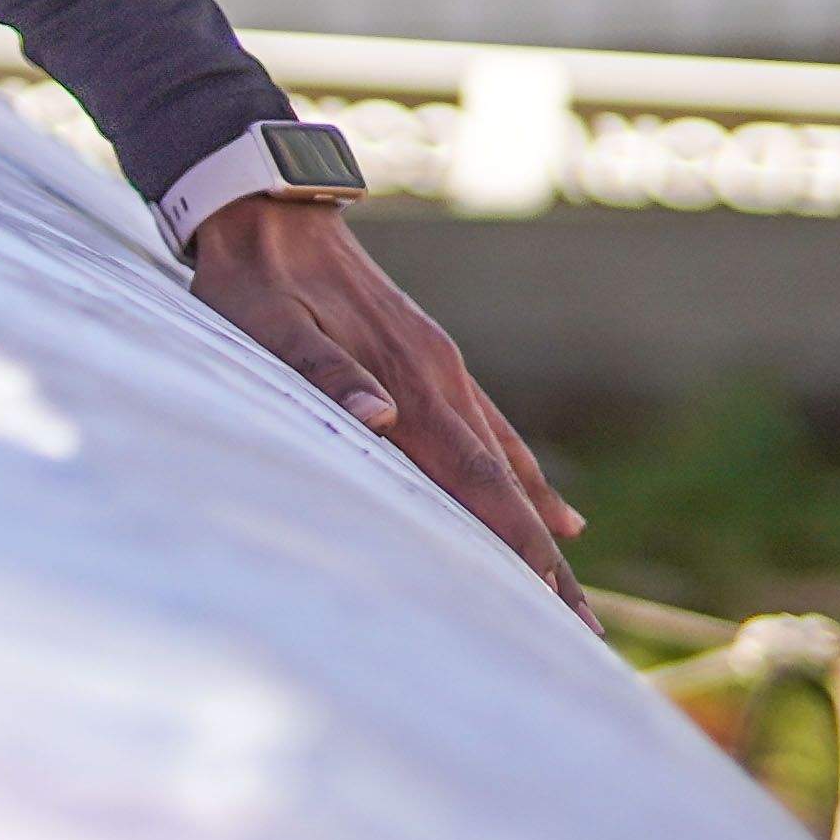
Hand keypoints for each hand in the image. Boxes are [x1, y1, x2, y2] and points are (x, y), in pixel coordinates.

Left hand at [186, 196, 584, 604]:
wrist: (269, 205)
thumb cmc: (254, 276)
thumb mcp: (265, 323)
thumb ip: (319, 370)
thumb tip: (378, 417)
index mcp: (406, 385)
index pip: (474, 483)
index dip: (513, 544)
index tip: (551, 604)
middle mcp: (438, 382)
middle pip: (503, 489)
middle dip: (543, 563)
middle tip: (585, 634)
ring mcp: (440, 370)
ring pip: (505, 466)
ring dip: (540, 531)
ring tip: (572, 592)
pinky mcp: (429, 359)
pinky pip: (491, 434)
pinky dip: (524, 478)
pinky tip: (554, 511)